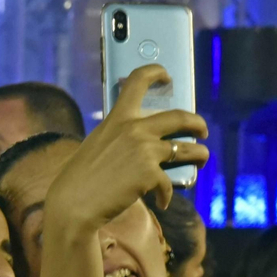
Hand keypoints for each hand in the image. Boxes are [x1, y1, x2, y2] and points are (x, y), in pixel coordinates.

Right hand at [44, 64, 209, 228]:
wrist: (74, 203)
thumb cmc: (80, 178)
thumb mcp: (97, 144)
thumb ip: (119, 137)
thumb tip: (141, 144)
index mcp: (118, 118)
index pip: (137, 81)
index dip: (155, 73)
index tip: (166, 76)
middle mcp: (134, 129)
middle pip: (180, 117)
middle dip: (197, 123)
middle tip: (202, 131)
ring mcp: (145, 150)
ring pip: (188, 149)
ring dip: (200, 155)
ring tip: (201, 161)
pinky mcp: (151, 174)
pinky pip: (169, 184)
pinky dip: (166, 195)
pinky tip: (161, 202)